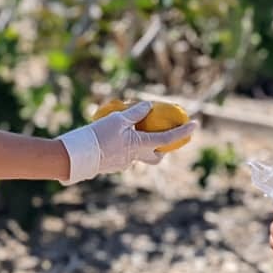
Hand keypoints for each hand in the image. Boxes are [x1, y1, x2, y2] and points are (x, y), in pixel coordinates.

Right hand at [56, 101, 197, 184]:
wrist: (77, 156)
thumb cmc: (97, 135)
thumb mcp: (117, 119)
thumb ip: (135, 113)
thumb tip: (149, 106)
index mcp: (139, 145)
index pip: (167, 139)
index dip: (182, 131)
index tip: (196, 124)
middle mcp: (135, 157)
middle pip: (157, 157)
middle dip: (163, 149)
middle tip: (160, 135)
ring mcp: (124, 164)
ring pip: (138, 155)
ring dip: (139, 145)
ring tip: (129, 132)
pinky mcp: (113, 166)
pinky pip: (124, 156)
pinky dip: (124, 147)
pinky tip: (111, 139)